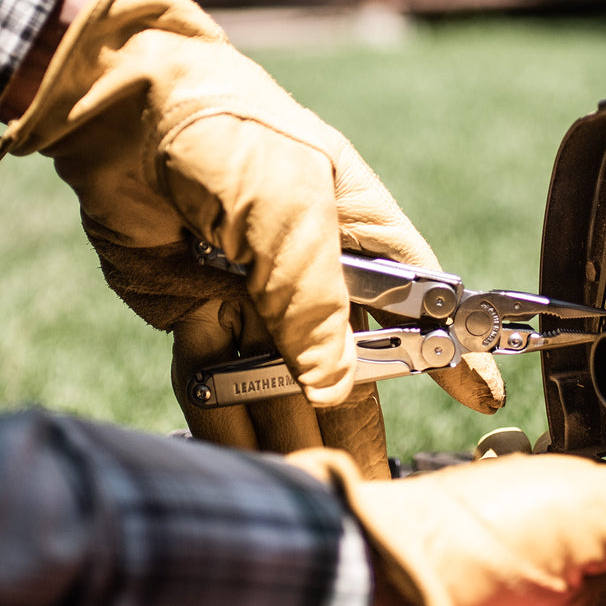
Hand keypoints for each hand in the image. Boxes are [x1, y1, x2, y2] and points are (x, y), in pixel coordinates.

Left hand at [0, 0, 503, 476]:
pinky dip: (225, 425)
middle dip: (358, 422)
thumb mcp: (289, 207)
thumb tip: (334, 387)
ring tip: (307, 496)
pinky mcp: (195, 310)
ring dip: (291, 438)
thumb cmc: (229, 132)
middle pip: (347, 362)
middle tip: (376, 491)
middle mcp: (311, 270)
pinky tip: (243, 473)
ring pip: (279, 382)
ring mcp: (252, 294)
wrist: (122, 110)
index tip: (483, 404)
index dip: (451, 354)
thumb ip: (314, 300)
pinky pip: (215, 379)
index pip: (421, 303)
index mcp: (358, 232)